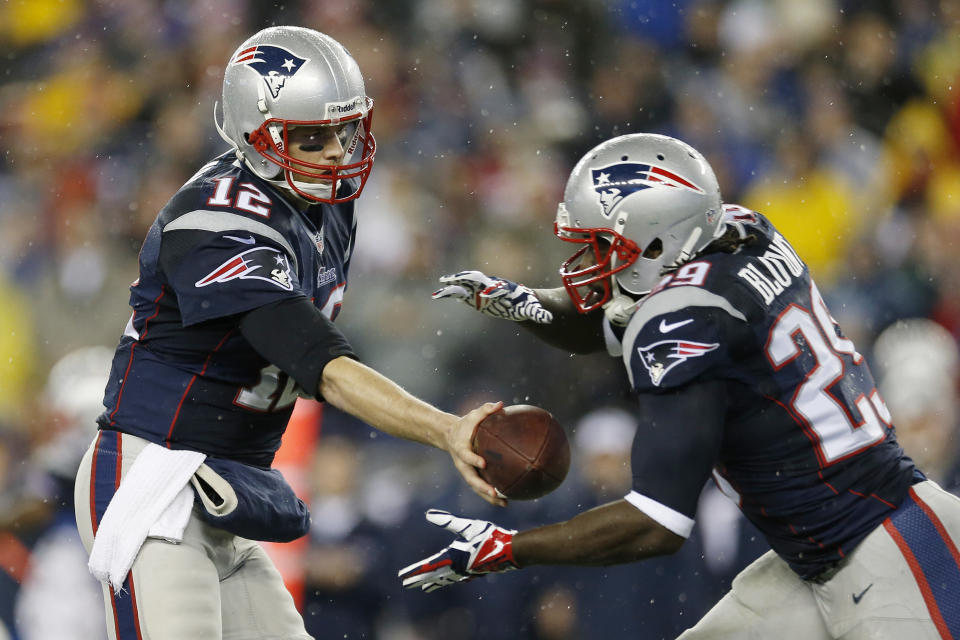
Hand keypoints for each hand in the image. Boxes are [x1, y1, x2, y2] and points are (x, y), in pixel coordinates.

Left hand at [398, 509, 517, 591]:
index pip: (429, 566)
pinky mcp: (475, 572)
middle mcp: (457, 568)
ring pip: (445, 579)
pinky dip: (449, 580)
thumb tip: (429, 514)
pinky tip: (449, 580)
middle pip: (434, 576)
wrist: (510, 551)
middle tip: (406, 585)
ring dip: (433, 582)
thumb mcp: (468, 526)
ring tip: (424, 587)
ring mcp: (466, 572)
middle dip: (419, 580)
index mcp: (453, 558)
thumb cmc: (489, 536)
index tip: (402, 577)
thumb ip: (448, 521)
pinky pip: (457, 579)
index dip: (415, 571)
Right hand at [433, 270, 552, 323]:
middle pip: (477, 280)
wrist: (516, 300)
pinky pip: (459, 292)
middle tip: (454, 279)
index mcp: (503, 290)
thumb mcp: (533, 310)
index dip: (491, 292)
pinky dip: (449, 292)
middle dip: (466, 279)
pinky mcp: (473, 295)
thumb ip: (539, 314)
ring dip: (453, 284)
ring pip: (465, 284)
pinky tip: (437, 295)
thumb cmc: (525, 305)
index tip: (484, 295)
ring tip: (440, 285)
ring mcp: (479, 289)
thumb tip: (549, 319)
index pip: (496, 290)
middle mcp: (490, 286)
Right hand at [447, 402, 506, 506]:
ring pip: (476, 487)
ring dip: (488, 496)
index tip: (483, 463)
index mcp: (461, 449)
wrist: (450, 436)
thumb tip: (501, 404)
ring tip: (504, 502)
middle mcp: (462, 464)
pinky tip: (507, 500)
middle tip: (494, 492)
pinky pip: (482, 487)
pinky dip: (492, 495)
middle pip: (470, 478)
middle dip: (482, 487)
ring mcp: (467, 472)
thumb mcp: (473, 415)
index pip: (466, 456)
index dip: (473, 460)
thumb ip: (486, 409)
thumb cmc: (466, 424)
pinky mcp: (472, 476)